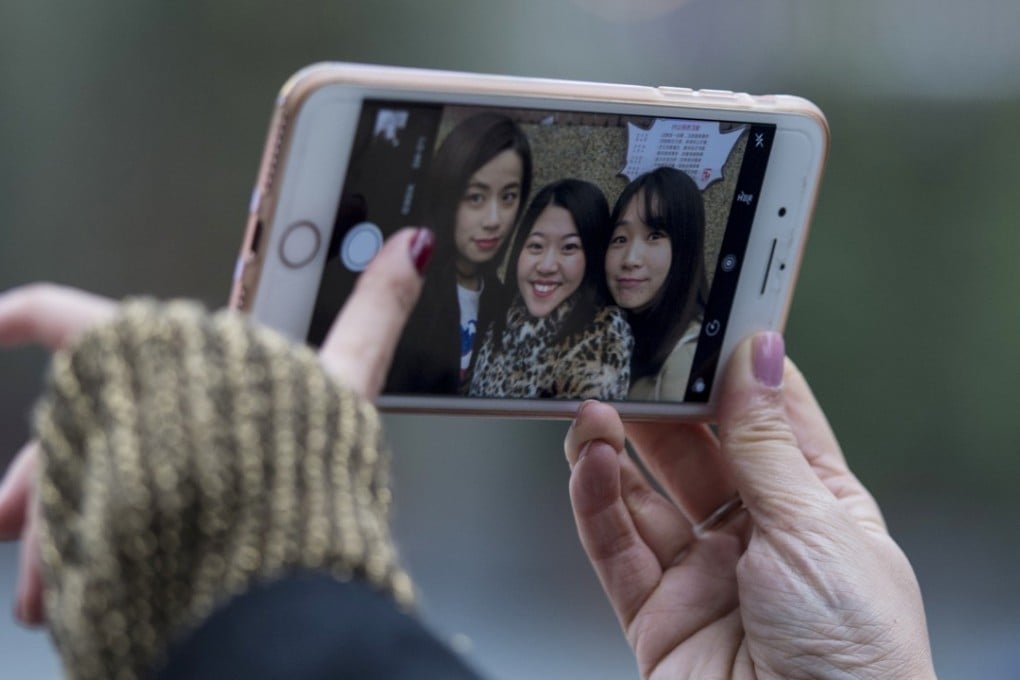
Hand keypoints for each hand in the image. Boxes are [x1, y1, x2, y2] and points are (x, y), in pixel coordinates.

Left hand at [0, 227, 431, 626]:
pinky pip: (59, 550)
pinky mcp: (85, 541)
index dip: (18, 313)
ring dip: (53, 535)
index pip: (60, 316)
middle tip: (26, 510)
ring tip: (57, 581)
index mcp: (155, 353)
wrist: (262, 563)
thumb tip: (408, 248)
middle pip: (58, 429)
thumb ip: (374, 312)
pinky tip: (64, 598)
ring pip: (49, 495)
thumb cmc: (296, 468)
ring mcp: (86, 475)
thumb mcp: (346, 381)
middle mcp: (104, 407)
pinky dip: (59, 573)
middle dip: (45, 473)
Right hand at [564, 332, 935, 678]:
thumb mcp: (815, 530)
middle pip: (696, 456)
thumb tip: (756, 357)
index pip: (771, 425)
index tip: (705, 329)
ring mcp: (703, 577)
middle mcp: (757, 540)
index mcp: (816, 512)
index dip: (738, 377)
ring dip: (614, 451)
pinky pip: (616, 550)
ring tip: (590, 409)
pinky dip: (597, 505)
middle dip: (662, 410)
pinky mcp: (656, 616)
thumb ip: (766, 444)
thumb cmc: (855, 659)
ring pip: (644, 499)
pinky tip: (591, 465)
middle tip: (627, 366)